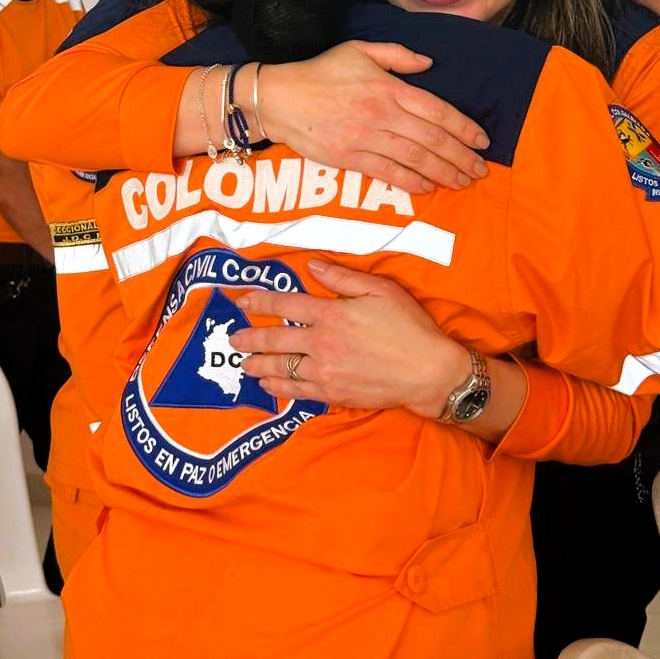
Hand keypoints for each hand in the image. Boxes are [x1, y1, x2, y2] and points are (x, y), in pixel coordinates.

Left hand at [230, 259, 469, 417]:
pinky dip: (278, 387)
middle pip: (276, 339)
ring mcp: (325, 372)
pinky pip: (297, 391)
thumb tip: (313, 264)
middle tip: (232, 339)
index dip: (261, 301)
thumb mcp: (381, 290)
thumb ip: (343, 278)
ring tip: (242, 363)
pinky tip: (268, 384)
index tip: (243, 301)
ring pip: (281, 367)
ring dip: (258, 364)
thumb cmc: (408, 327)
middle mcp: (322, 343)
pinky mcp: (333, 394)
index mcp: (332, 314)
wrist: (427, 372)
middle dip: (250, 338)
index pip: (287, 304)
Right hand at [254, 41, 488, 194]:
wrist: (280, 98)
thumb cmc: (321, 72)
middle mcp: (381, 114)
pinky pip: (387, 173)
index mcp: (388, 88)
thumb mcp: (359, 50)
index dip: (463, 127)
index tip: (482, 140)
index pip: (436, 110)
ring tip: (463, 182)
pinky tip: (428, 187)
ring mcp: (366, 137)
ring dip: (443, 172)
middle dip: (460, 156)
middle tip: (481, 170)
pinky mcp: (350, 158)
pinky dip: (411, 182)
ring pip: (414, 159)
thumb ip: (397, 55)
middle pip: (431, 139)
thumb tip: (428, 63)